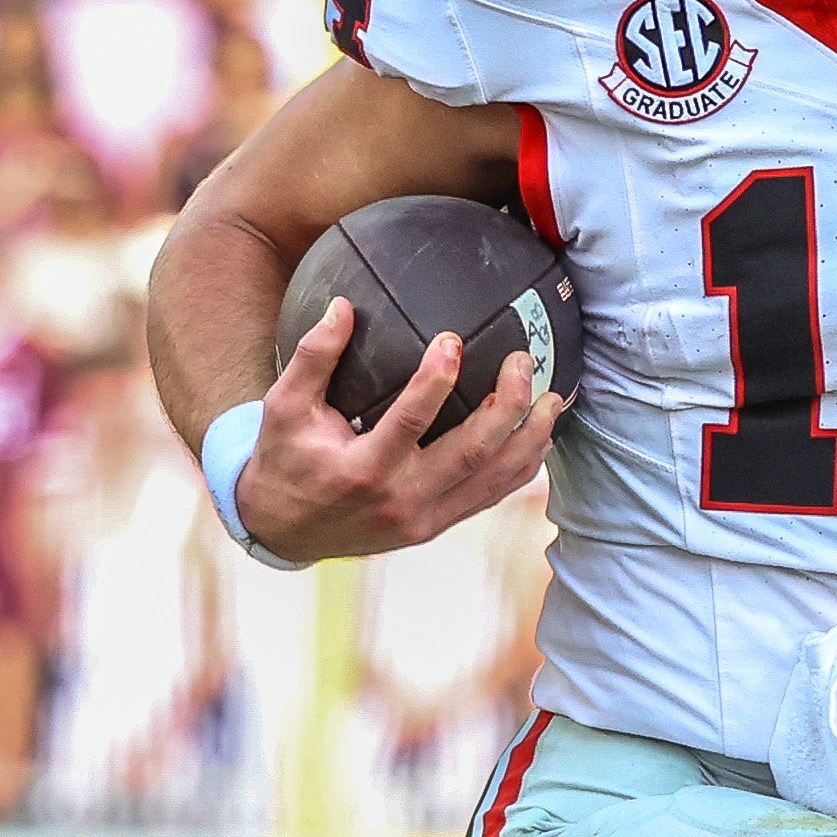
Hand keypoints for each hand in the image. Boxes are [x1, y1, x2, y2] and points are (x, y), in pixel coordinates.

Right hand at [232, 296, 560, 563]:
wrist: (283, 530)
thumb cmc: (285, 460)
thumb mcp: (283, 408)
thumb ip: (313, 358)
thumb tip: (342, 305)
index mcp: (362, 470)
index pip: (409, 423)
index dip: (435, 381)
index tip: (453, 339)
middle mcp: (400, 500)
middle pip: (470, 454)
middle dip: (506, 406)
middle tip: (524, 361)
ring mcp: (424, 519)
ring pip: (492, 480)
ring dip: (529, 439)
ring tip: (554, 398)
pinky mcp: (436, 527)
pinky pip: (489, 496)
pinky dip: (521, 467)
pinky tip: (539, 435)